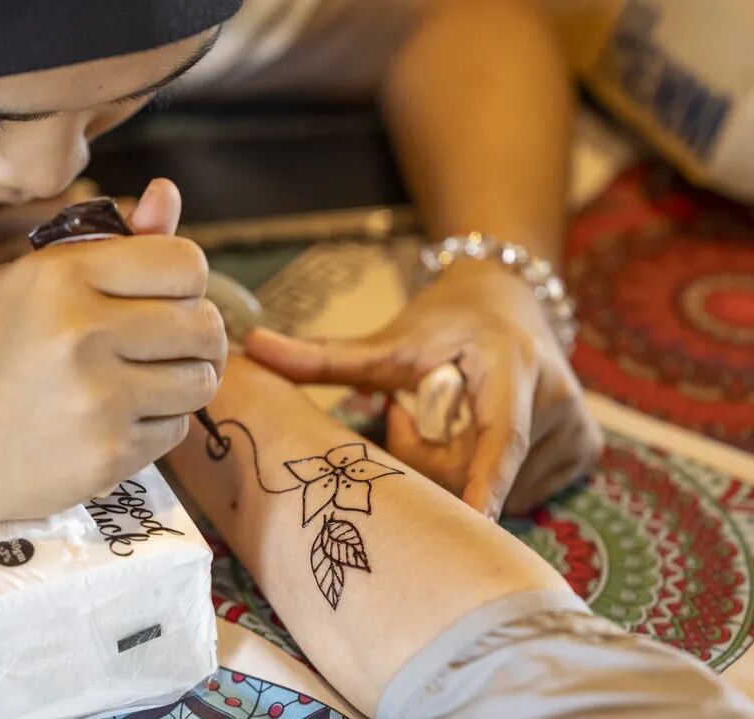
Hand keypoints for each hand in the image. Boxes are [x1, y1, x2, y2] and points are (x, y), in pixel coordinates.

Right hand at [0, 179, 226, 523]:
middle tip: (166, 344)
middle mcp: (84, 334)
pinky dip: (157, 425)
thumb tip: (167, 192)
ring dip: (182, 381)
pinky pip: (177, 430)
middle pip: (205, 325)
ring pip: (201, 381)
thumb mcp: (28, 282)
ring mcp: (99, 401)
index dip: (186, 281)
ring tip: (142, 381)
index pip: (185, 263)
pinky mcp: (107, 457)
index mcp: (62, 277)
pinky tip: (116, 419)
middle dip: (196, 334)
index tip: (167, 298)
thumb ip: (110, 242)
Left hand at [243, 259, 601, 518]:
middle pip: (476, 471)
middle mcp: (556, 398)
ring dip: (460, 468)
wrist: (509, 301)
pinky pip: (524, 491)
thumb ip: (325, 355)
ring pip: (501, 490)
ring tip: (458, 417)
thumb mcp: (391, 338)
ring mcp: (577, 428)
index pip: (498, 434)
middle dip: (429, 456)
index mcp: (510, 365)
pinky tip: (485, 435)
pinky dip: (492, 477)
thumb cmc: (445, 323)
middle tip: (416, 412)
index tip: (476, 522)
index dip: (485, 480)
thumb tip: (250, 346)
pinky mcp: (586, 451)